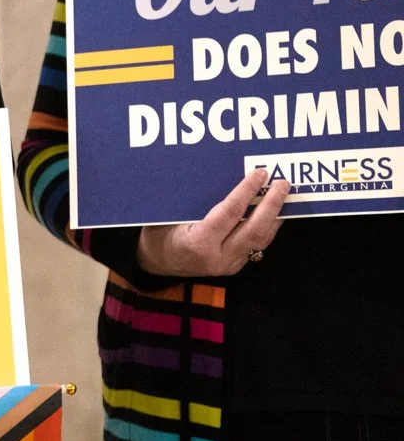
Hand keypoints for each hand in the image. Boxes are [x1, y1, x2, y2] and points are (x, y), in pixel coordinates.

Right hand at [137, 168, 289, 276]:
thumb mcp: (170, 216)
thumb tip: (220, 175)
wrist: (155, 264)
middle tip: (282, 184)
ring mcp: (228, 265)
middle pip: (254, 229)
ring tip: (283, 196)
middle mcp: (217, 257)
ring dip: (275, 216)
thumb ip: (196, 202)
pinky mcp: (234, 266)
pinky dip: (267, 227)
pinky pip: (256, 245)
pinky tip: (273, 213)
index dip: (247, 191)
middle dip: (272, 204)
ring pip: (261, 240)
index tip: (259, 174)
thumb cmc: (159, 235)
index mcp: (198, 243)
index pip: (230, 213)